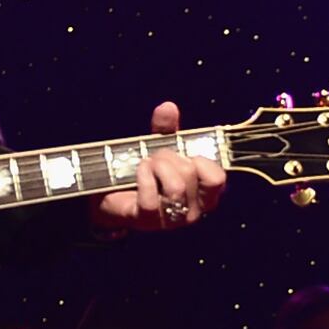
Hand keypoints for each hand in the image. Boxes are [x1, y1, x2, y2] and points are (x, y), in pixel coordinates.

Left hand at [95, 101, 225, 232]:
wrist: (111, 195)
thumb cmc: (144, 173)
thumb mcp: (159, 147)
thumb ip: (166, 128)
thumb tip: (168, 107)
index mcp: (204, 194)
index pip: (217, 178)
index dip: (200, 160)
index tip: (184, 155)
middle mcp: (193, 210)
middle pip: (190, 174)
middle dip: (169, 156)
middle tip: (156, 157)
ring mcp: (172, 220)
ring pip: (175, 188)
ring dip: (157, 167)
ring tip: (147, 164)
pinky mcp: (148, 221)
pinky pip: (152, 198)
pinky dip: (143, 177)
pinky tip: (139, 170)